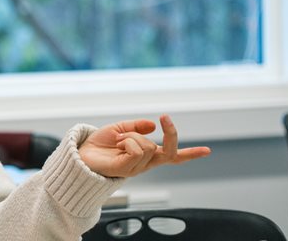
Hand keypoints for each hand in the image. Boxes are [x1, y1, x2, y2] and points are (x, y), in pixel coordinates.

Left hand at [78, 114, 210, 177]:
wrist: (80, 155)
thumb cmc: (98, 145)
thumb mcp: (119, 129)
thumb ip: (136, 127)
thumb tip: (152, 125)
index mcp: (146, 155)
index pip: (172, 156)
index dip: (190, 154)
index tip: (208, 151)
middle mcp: (145, 163)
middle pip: (170, 151)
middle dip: (172, 133)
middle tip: (165, 118)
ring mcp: (136, 168)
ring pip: (147, 145)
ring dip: (131, 136)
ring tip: (117, 141)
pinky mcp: (126, 169)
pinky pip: (136, 149)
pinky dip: (127, 141)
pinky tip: (117, 145)